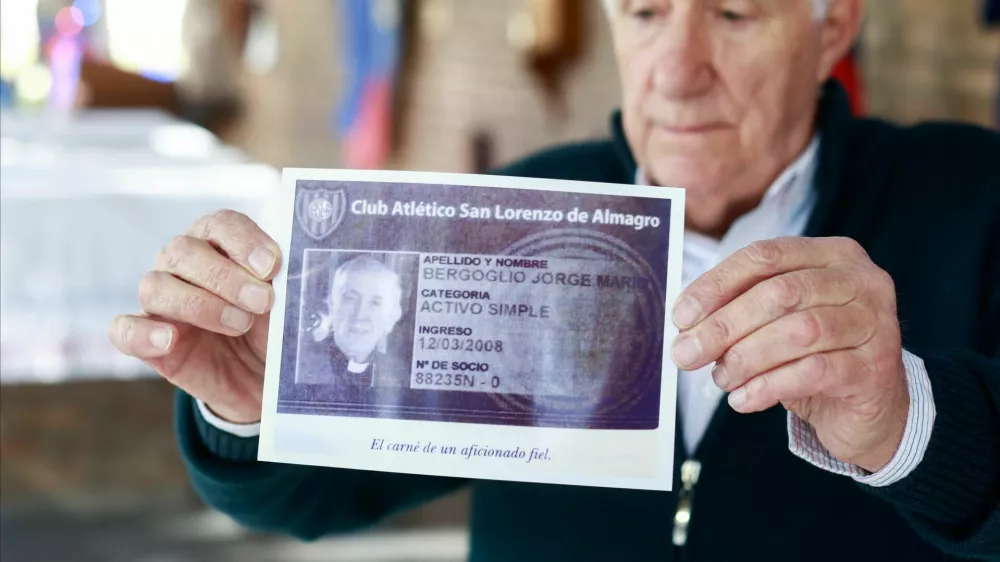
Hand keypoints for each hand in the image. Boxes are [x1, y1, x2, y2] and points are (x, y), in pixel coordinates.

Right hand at [108, 210, 280, 423]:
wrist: (263, 377)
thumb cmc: (275, 330)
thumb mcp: (288, 305)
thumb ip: (287, 284)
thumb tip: (293, 272)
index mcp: (219, 243)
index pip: (221, 224)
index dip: (244, 241)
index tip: (272, 266)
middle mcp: (183, 263)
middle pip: (185, 251)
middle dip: (226, 277)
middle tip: (262, 302)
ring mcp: (161, 300)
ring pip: (156, 286)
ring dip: (199, 304)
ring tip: (238, 325)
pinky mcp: (146, 339)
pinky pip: (124, 329)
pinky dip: (143, 333)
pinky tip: (170, 340)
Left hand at [670, 237, 908, 472]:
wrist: (870, 410)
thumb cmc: (815, 356)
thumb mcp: (777, 323)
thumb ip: (739, 311)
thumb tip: (685, 325)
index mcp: (831, 255)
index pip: (765, 256)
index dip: (717, 284)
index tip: (682, 316)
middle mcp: (860, 280)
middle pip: (779, 293)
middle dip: (724, 325)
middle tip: (687, 353)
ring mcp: (874, 323)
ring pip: (797, 332)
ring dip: (746, 358)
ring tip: (721, 378)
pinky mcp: (875, 367)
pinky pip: (813, 372)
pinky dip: (769, 386)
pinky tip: (744, 399)